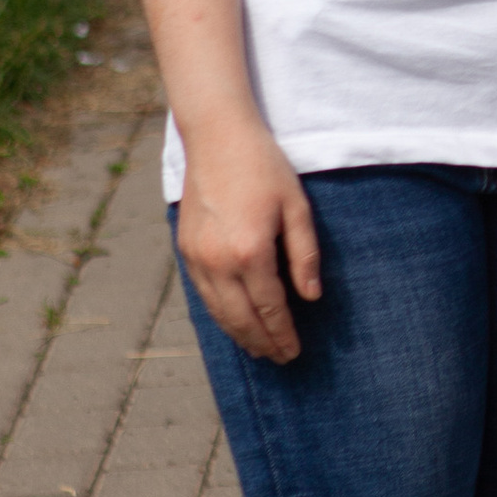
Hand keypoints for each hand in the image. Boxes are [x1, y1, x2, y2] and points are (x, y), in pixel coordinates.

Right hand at [177, 113, 322, 361]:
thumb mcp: (297, 206)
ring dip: (239, 335)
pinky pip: (202, 295)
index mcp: (251, 252)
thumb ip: (304, 254)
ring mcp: (197, 257)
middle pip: (242, 318)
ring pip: (218, 312)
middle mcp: (219, 261)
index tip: (295, 351)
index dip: (283, 333)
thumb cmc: (264, 167)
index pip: (270, 308)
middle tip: (280, 359)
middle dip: (262, 343)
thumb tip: (311, 296)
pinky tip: (233, 321)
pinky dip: (219, 315)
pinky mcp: (185, 249)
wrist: (217, 137)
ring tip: (260, 349)